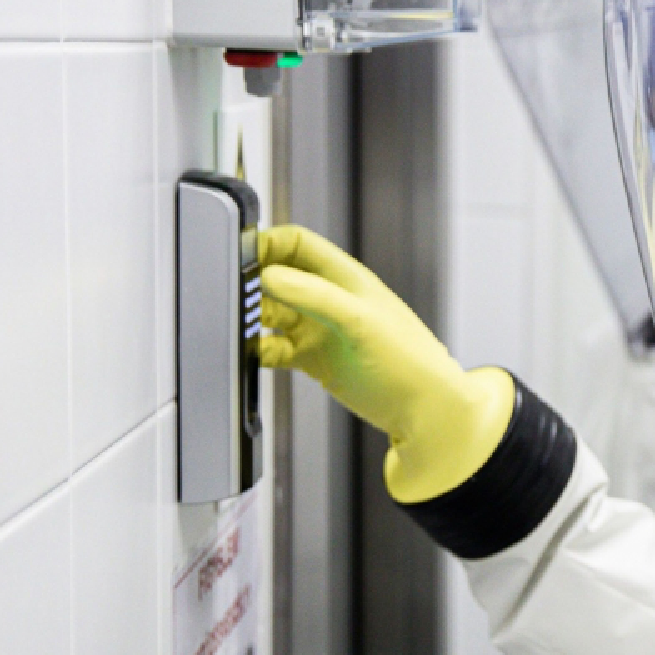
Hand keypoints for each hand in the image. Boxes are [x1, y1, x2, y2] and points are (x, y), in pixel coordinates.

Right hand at [259, 224, 514, 502]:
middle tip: (231, 299)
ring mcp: (319, 329)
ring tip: (239, 329)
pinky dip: (259, 350)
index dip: (266, 244)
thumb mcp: (361, 322)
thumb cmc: (410, 362)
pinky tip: (252, 355)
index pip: (296, 243)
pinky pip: (273, 347)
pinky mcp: (312, 359)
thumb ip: (316, 298)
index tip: (239, 256)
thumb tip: (269, 277)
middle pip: (276, 277)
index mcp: (344, 278)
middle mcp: (328, 300)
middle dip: (251, 284)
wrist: (423, 411)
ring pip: (270, 313)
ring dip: (251, 319)